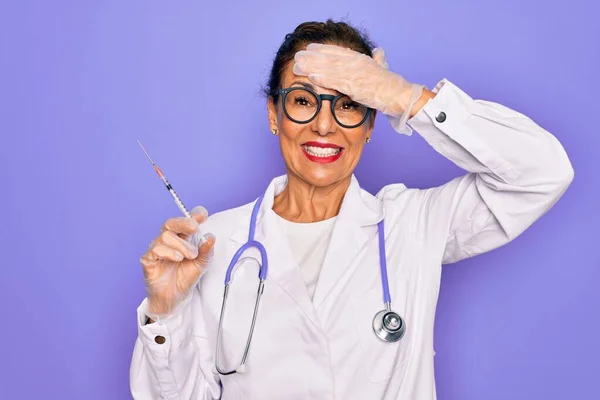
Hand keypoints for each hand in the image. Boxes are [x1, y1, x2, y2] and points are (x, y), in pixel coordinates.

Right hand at [140, 206, 215, 318]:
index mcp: (182, 238)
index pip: (186, 220)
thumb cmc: (185, 277)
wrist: (174, 298)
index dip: (194, 214)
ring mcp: (157, 249)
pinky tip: (177, 258)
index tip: (203, 215)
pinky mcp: (148, 259)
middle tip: (195, 228)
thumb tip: (210, 237)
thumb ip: (206, 251)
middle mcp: (168, 240)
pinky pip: (155, 249)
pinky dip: (169, 252)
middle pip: (171, 223)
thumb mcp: (202, 264)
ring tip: (189, 256)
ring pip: (165, 235)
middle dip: (184, 223)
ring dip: (180, 244)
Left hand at [293, 44, 425, 133]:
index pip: (339, 51)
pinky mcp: (356, 88)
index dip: (323, 49)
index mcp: (362, 59)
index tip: (310, 48)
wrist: (401, 96)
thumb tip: (379, 51)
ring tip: (297, 66)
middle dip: (312, 56)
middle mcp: (357, 64)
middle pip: (330, 58)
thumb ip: (379, 60)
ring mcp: (356, 75)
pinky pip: (336, 83)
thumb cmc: (392, 86)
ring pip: (330, 69)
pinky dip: (324, 79)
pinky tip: (312, 78)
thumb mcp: (384, 69)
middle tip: (297, 55)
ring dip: (312, 67)